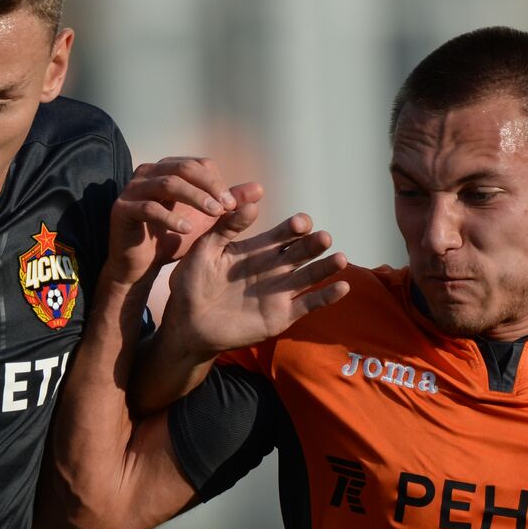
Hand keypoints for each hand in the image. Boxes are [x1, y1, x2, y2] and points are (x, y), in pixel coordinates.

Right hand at [107, 157, 241, 283]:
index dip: (218, 182)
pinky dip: (171, 218)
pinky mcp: (121, 209)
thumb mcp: (204, 222)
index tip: (233, 204)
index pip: (198, 165)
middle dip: (210, 186)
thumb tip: (259, 189)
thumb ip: (227, 205)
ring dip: (195, 198)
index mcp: (167, 170)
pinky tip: (187, 230)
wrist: (138, 266)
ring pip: (168, 184)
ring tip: (214, 215)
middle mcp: (148, 173)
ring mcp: (132, 189)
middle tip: (228, 207)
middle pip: (185, 168)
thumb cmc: (170, 239)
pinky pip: (149, 208)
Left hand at [162, 207, 348, 356]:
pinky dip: (326, 296)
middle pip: (301, 252)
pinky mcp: (280, 316)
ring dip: (326, 267)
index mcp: (256, 250)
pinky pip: (308, 304)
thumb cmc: (190, 285)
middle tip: (321, 237)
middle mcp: (272, 269)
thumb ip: (226, 227)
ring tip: (339, 258)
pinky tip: (342, 286)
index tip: (299, 223)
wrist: (185, 324)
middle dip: (312, 244)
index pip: (283, 234)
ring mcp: (279, 292)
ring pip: (310, 276)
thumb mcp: (205, 250)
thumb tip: (252, 204)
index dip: (293, 227)